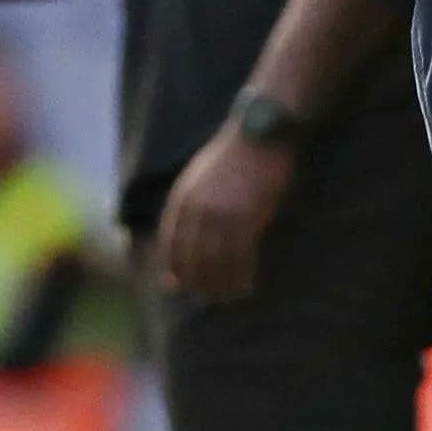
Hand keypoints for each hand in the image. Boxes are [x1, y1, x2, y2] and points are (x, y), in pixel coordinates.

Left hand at [155, 128, 294, 301]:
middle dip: (199, 281)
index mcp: (182, 198)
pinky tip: (247, 285)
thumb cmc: (234, 155)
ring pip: (216, 262)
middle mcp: (196, 209)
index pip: (171, 244)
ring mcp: (221, 214)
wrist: (260, 134)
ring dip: (223, 284)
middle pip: (192, 258)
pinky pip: (240, 257)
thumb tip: (184, 232)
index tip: (178, 285)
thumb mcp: (200, 176)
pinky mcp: (246, 217)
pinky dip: (242, 275)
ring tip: (231, 295)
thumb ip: (190, 204)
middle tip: (210, 296)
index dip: (175, 268)